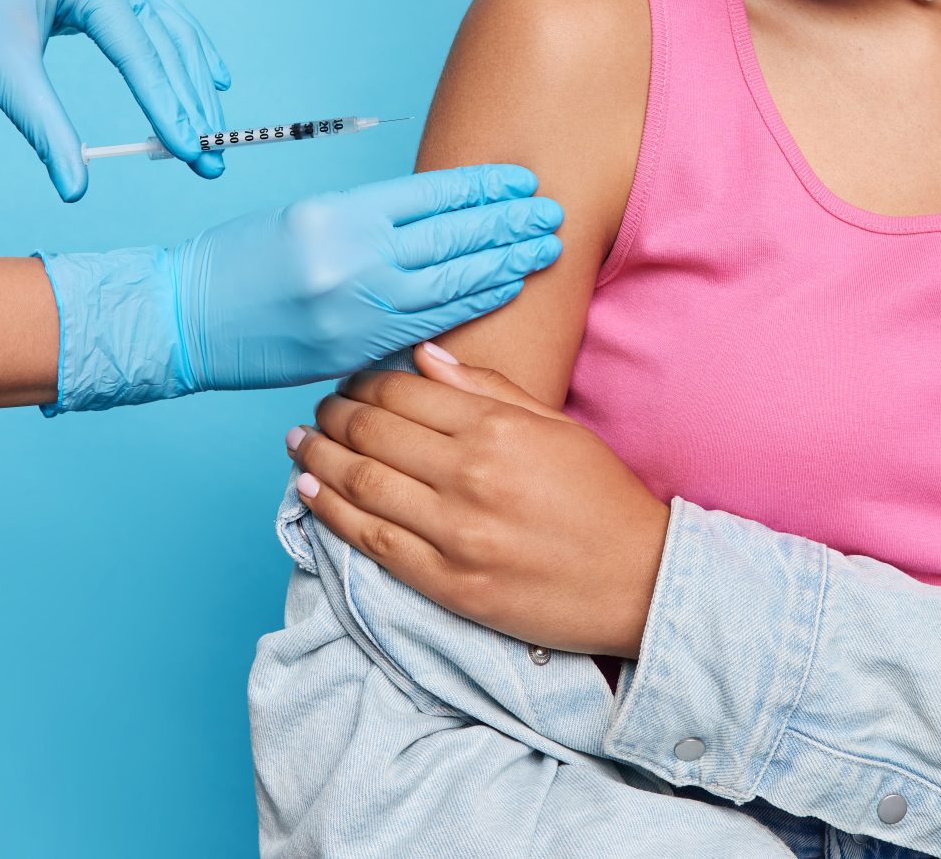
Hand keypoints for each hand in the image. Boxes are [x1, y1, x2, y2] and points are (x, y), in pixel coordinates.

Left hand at [0, 0, 229, 198]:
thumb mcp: (3, 77)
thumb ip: (45, 129)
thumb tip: (75, 188)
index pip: (140, 52)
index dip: (167, 106)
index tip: (189, 152)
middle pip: (168, 46)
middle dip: (190, 105)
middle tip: (210, 160)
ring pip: (172, 37)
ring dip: (193, 88)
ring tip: (211, 137)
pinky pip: (160, 28)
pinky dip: (185, 58)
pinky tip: (210, 82)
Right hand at [40, 166, 562, 410]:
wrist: (184, 319)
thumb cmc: (239, 260)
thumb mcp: (304, 217)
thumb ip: (369, 219)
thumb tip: (437, 219)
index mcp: (340, 213)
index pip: (432, 195)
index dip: (484, 187)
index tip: (521, 180)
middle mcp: (353, 258)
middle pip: (451, 237)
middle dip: (507, 224)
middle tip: (550, 213)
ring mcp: (356, 307)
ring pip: (449, 281)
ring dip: (502, 263)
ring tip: (541, 248)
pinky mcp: (355, 347)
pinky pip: (427, 324)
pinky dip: (470, 304)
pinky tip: (501, 288)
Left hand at [287, 341, 669, 655]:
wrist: (639, 580)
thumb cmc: (602, 498)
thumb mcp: (555, 426)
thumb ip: (488, 388)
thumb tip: (424, 357)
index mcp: (497, 428)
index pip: (402, 393)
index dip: (363, 384)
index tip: (348, 384)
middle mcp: (469, 475)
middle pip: (373, 432)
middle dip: (333, 416)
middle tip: (317, 411)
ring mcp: (455, 533)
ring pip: (361, 483)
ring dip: (320, 458)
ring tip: (300, 444)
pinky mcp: (448, 583)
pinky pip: (372, 542)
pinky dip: (332, 513)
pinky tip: (310, 492)